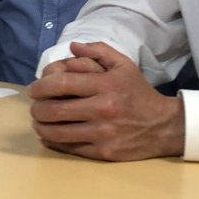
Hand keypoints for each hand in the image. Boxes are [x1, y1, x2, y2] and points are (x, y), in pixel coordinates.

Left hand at [29, 42, 184, 160]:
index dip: (40, 87)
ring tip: (38, 121)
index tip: (34, 89)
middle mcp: (102, 109)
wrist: (164, 126)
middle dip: (36, 109)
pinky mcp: (103, 152)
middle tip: (34, 107)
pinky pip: (69, 148)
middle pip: (54, 110)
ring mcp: (102, 133)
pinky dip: (53, 141)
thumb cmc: (139, 93)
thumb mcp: (124, 65)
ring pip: (57, 132)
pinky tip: (49, 135)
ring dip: (41, 127)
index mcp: (105, 85)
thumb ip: (99, 51)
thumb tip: (72, 47)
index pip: (61, 83)